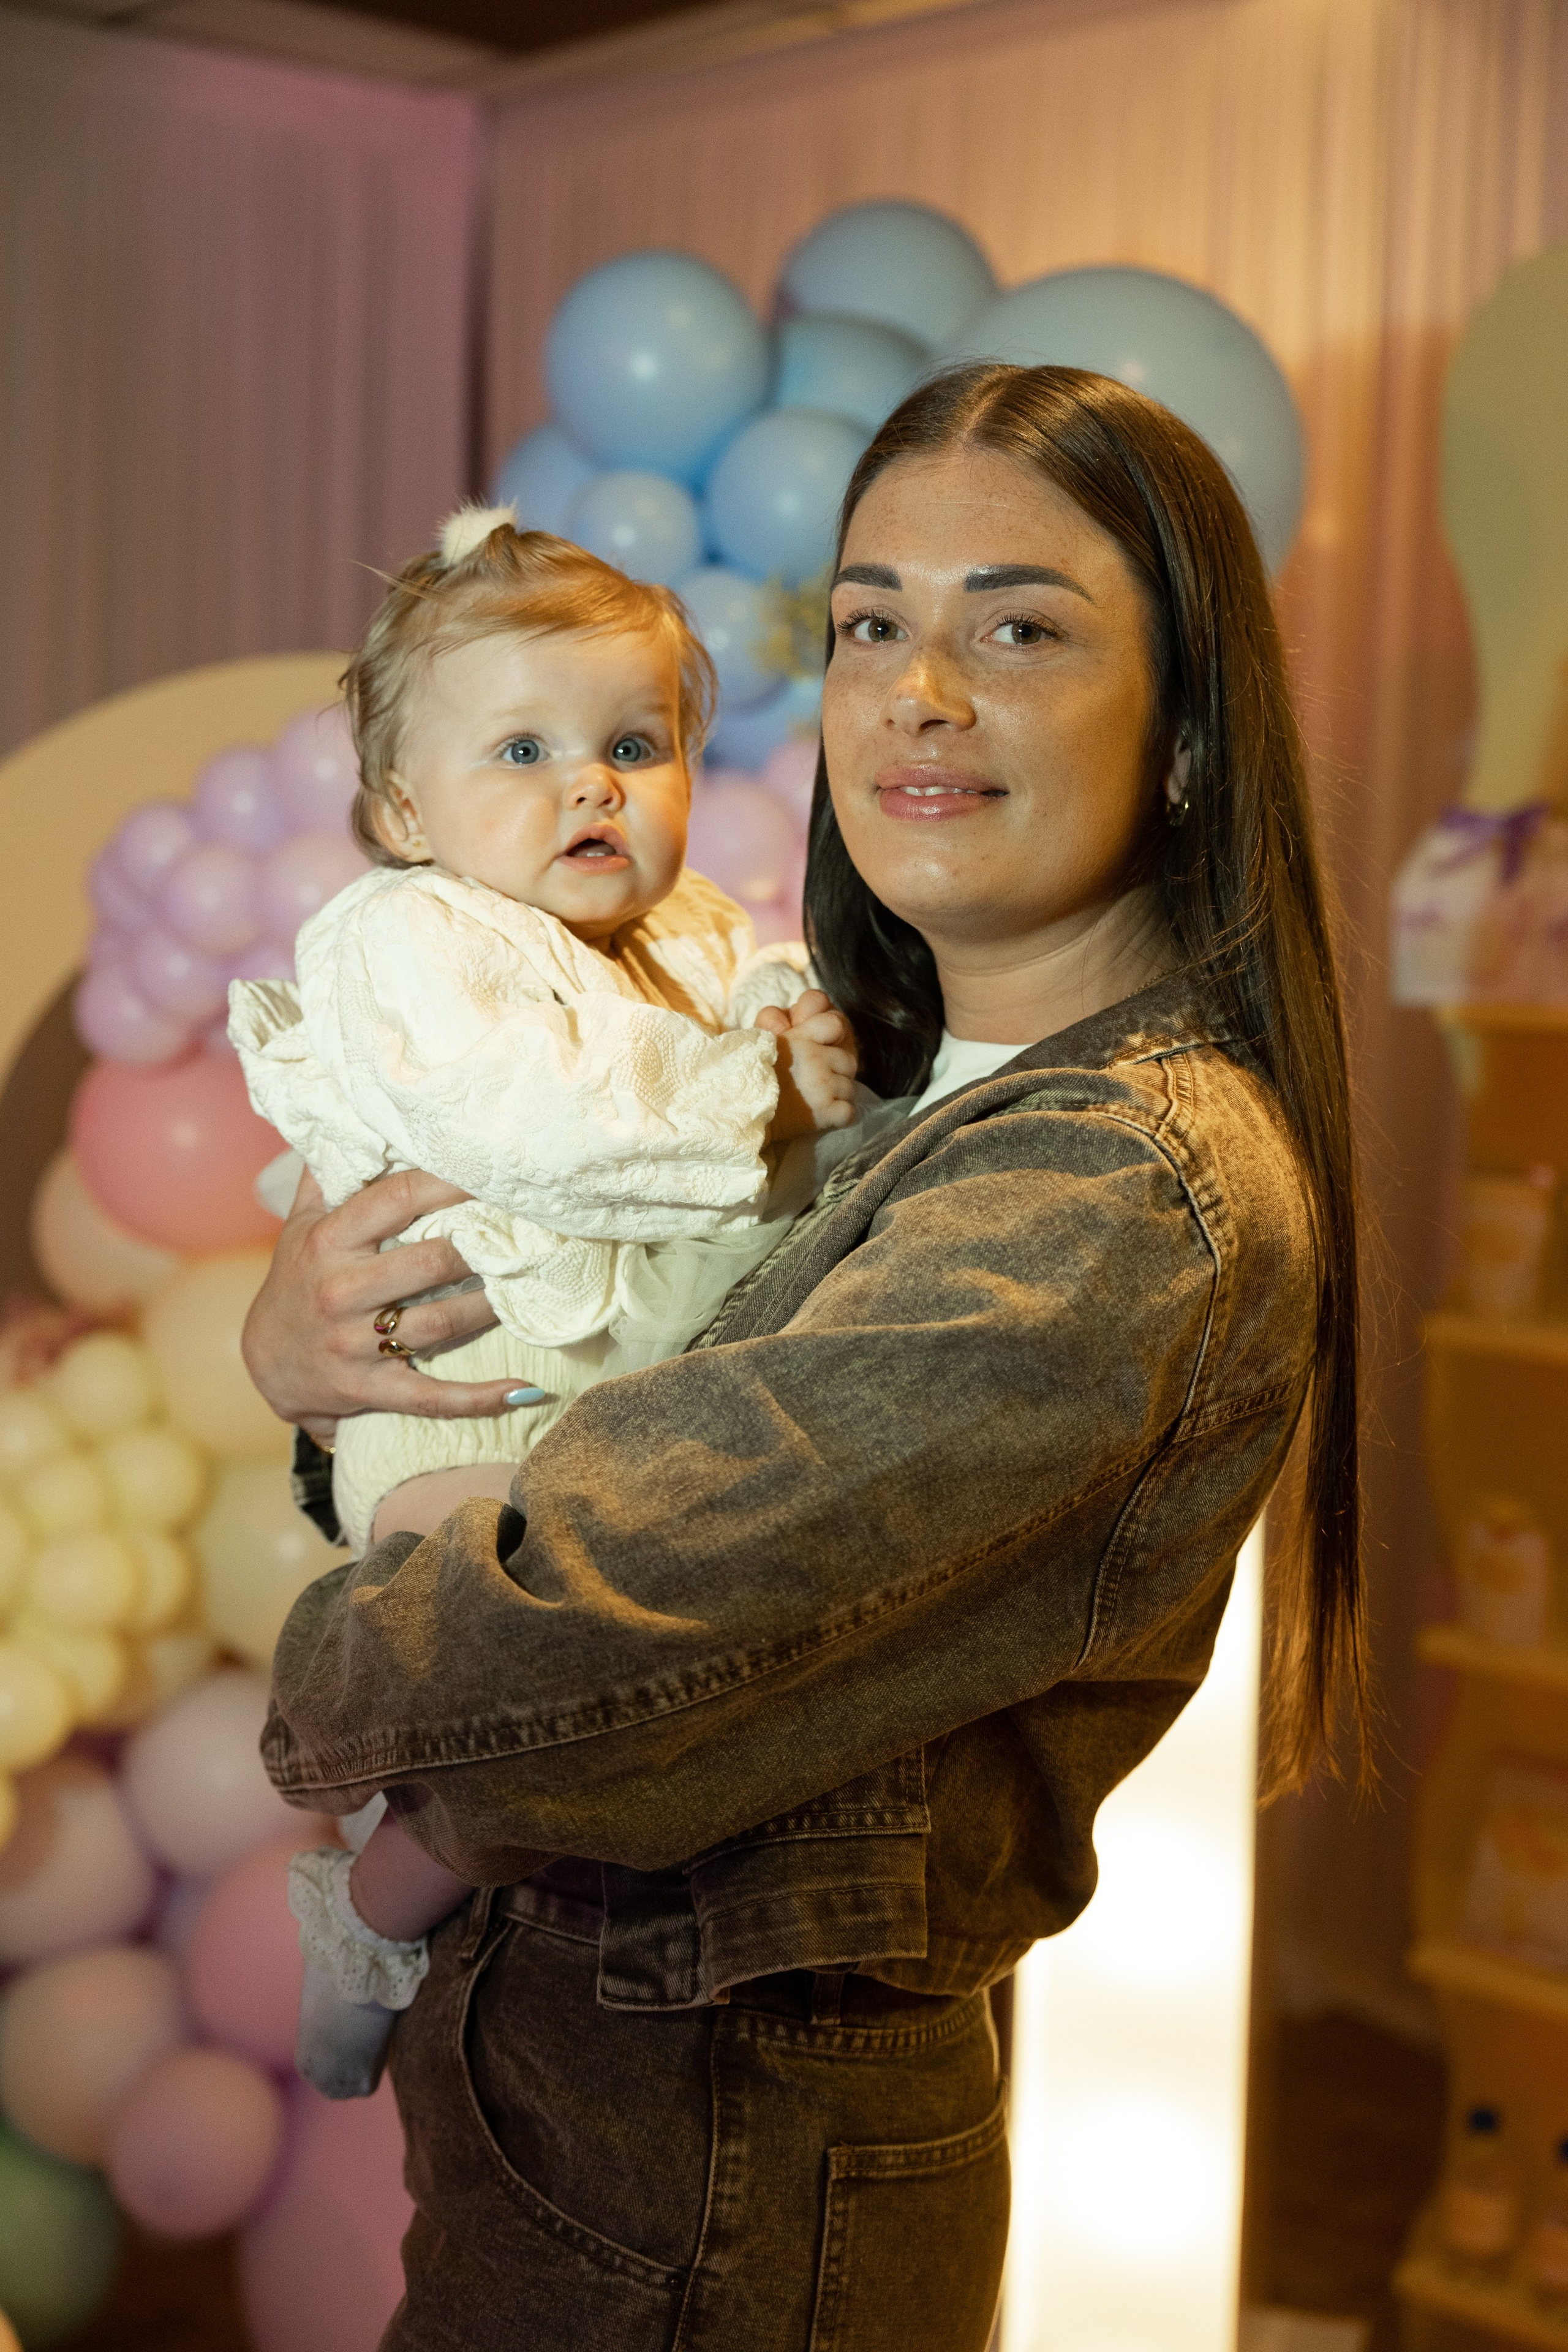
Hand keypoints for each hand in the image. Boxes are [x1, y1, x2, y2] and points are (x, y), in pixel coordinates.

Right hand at [241, 1168, 513, 1435]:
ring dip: (493, 1305)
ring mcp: (355, 1344)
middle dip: (483, 1246)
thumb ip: (329, 1175)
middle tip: (529, 1230)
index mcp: (328, 1242)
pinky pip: (433, 1397)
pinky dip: (481, 1398)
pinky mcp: (371, 1388)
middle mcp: (340, 1291)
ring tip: (533, 1284)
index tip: (492, 1169)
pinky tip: (525, 1392)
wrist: (268, 1363)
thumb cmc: (298, 1280)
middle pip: (431, 1262)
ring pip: (441, 1322)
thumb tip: (355, 1118)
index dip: (449, 1182)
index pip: (396, 1199)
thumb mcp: (301, 1225)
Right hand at [755, 991, 857, 1142]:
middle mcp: (816, 1059)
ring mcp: (823, 1087)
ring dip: (836, 1095)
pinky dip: (838, 1117)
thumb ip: (781, 1020)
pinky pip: (847, 1113)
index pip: (835, 1024)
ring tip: (812, 1099)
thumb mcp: (763, 1037)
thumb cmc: (747, 1072)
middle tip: (813, 1079)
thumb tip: (812, 1018)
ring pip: (848, 1088)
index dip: (833, 1034)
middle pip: (848, 1061)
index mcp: (801, 1039)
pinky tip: (821, 1116)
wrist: (738, 1110)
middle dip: (836, 1070)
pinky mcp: (826, 1113)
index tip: (824, 1045)